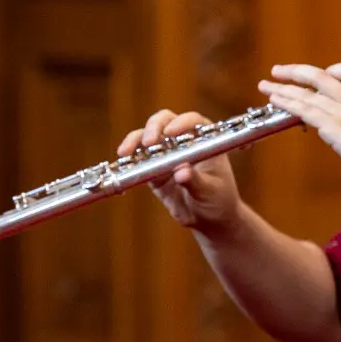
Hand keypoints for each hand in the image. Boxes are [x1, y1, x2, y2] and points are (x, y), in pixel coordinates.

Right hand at [116, 109, 243, 231]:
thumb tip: (181, 172)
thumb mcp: (210, 191)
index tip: (170, 132)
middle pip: (164, 122)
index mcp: (205, 139)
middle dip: (153, 128)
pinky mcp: (152, 169)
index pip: (192, 121)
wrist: (208, 220)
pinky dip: (129, 160)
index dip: (180, 123)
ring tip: (125, 153)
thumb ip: (196, 181)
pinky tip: (123, 165)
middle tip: (148, 143)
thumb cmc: (218, 200)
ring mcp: (166, 153)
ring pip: (146, 137)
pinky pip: (138, 160)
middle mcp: (183, 141)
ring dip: (134, 141)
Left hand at [258, 62, 340, 189]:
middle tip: (278, 71)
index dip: (333, 70)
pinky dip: (287, 102)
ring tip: (265, 85)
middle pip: (319, 76)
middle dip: (296, 72)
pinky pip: (304, 109)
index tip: (321, 74)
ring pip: (306, 92)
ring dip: (282, 88)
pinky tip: (275, 100)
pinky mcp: (332, 125)